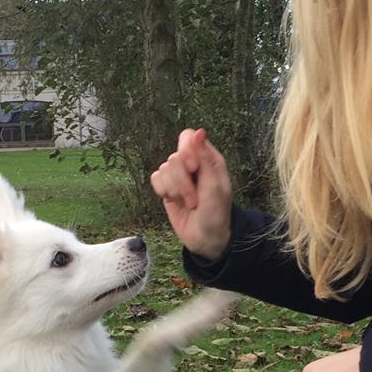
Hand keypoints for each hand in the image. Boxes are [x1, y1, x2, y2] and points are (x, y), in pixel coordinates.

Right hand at [150, 127, 232, 259]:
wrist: (206, 239)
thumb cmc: (217, 213)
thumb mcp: (215, 187)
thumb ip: (205, 159)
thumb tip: (199, 132)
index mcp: (208, 158)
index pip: (188, 137)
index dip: (186, 152)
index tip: (193, 169)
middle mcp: (192, 163)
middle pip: (173, 157)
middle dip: (182, 182)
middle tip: (195, 199)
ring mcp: (178, 175)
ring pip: (163, 169)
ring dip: (175, 190)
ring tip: (189, 204)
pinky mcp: (166, 187)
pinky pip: (155, 179)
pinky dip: (163, 191)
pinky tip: (174, 201)